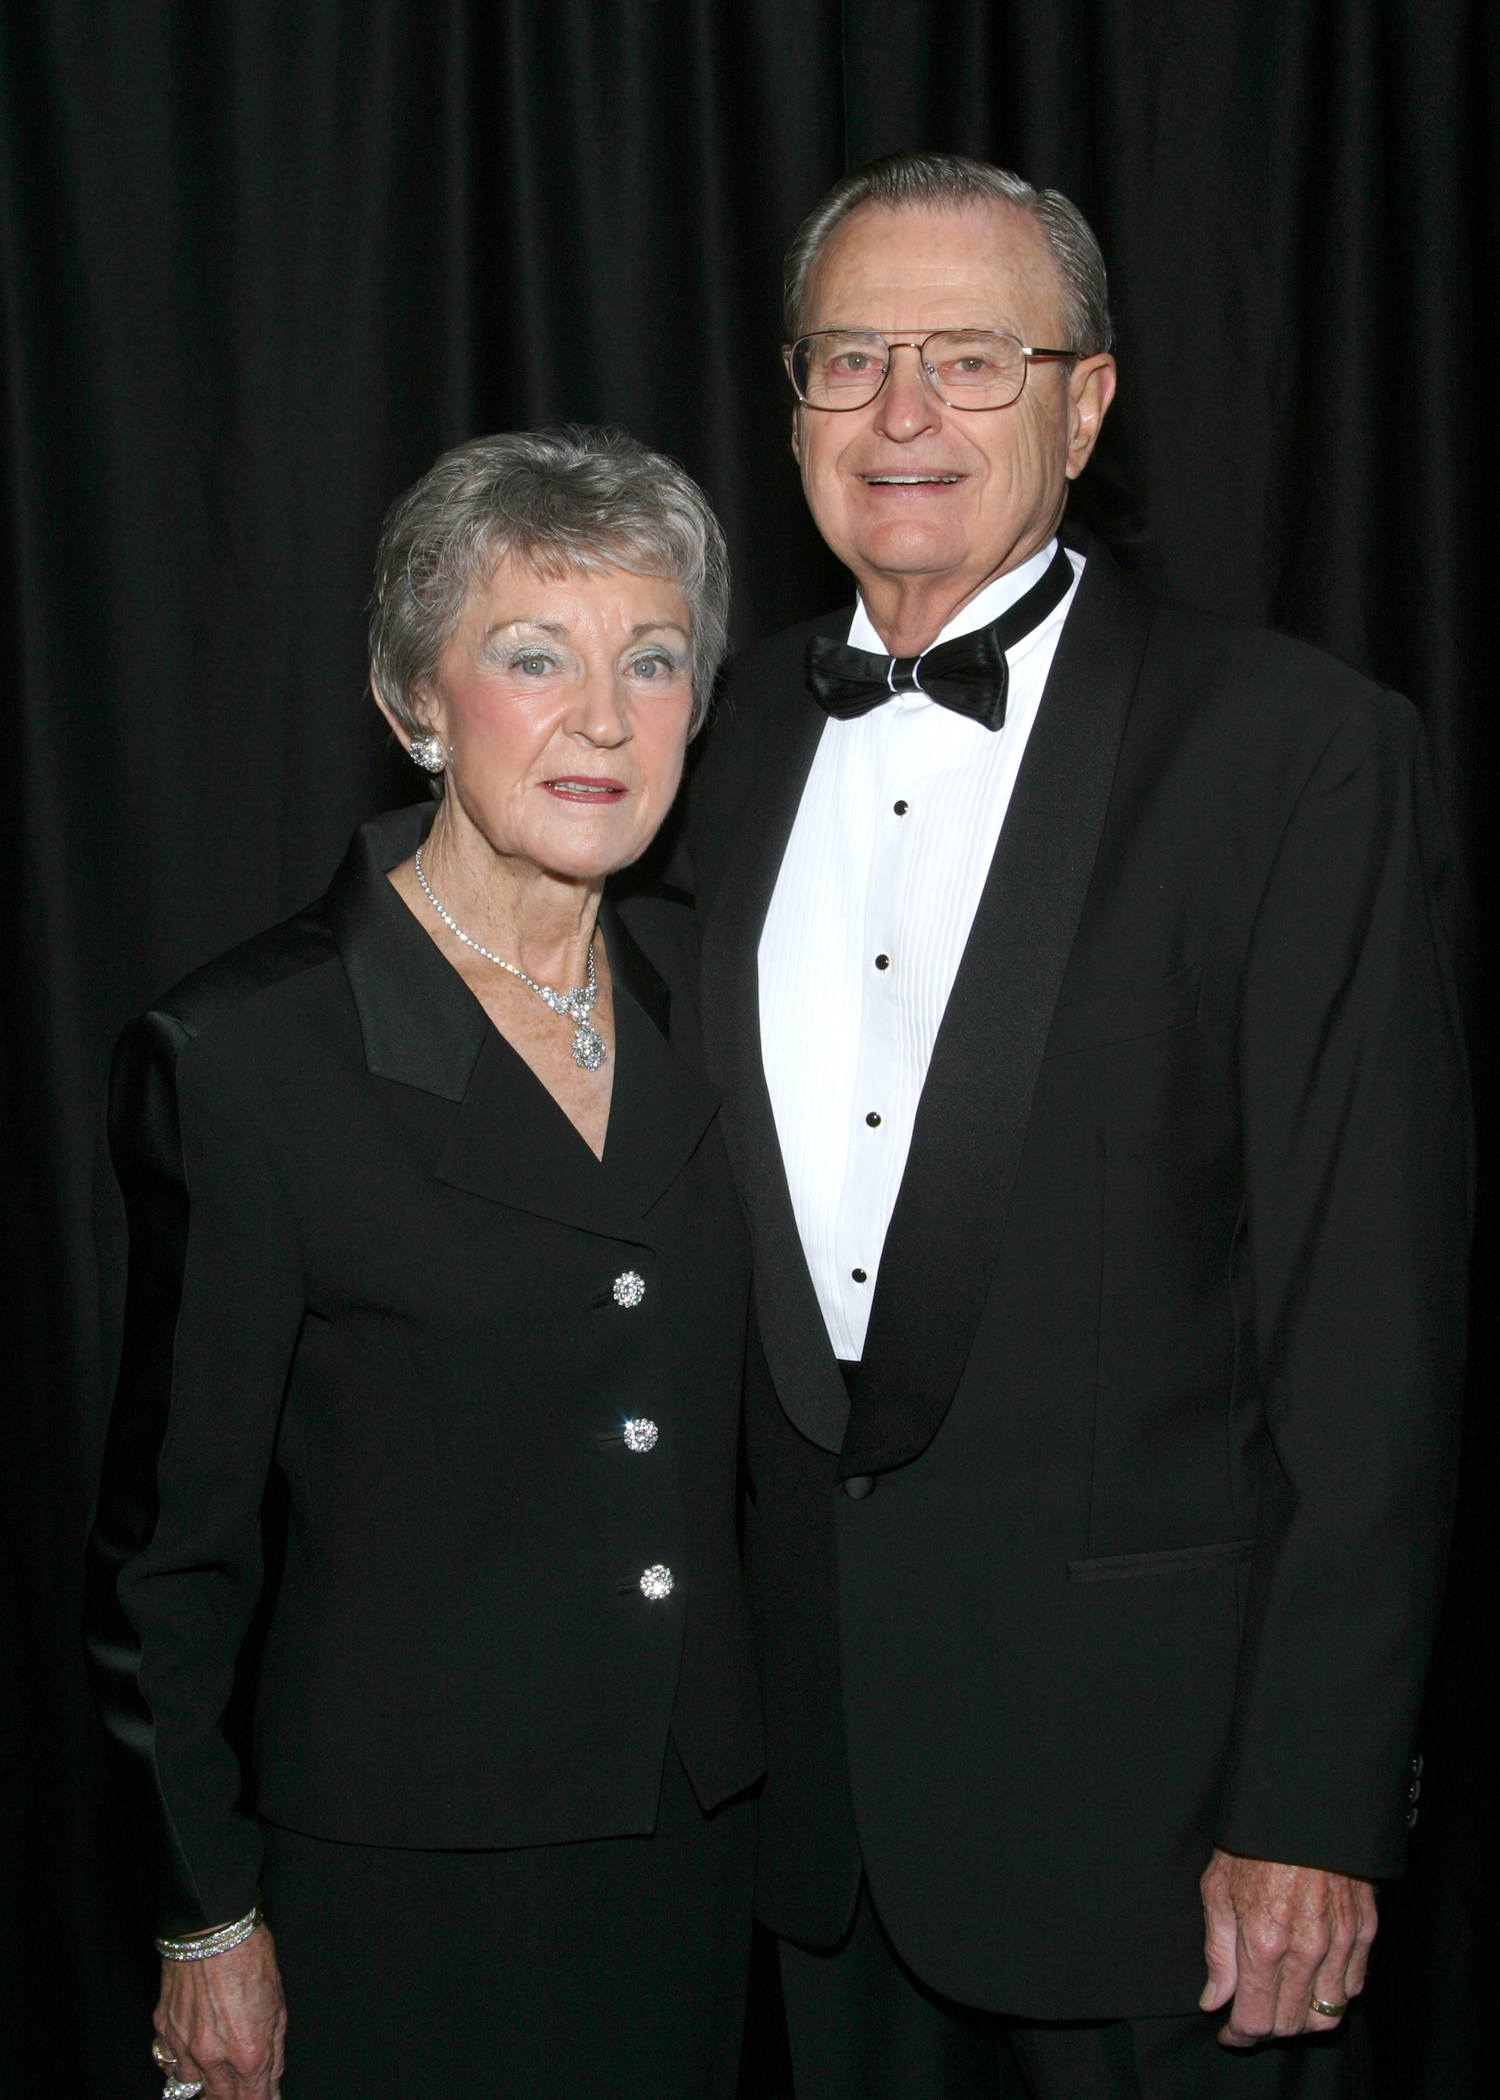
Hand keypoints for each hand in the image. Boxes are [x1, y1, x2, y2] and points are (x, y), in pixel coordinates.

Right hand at [155, 1927, 286, 2097]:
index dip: (261, 2099)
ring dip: (206, 2080)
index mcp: (247, 2052)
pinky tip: (194, 2046)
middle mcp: (213, 2056)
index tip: (263, 2096)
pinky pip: (171, 2059)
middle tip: (242, 2085)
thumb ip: (273, 2051)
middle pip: (221, 2099)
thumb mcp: (278, 2005)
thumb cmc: (250, 1956)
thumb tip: (271, 2079)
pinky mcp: (165, 2028)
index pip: (253, 2099)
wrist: (213, 1928)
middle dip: (234, 2096)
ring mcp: (184, 2045)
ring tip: (218, 2064)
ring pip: (192, 2084)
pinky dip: (183, 2059)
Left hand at [1200, 1849, 1375, 2045]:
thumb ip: (1218, 1950)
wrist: (1301, 1805)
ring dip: (1302, 2020)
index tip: (1229, 2032)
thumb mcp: (1218, 1888)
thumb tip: (1214, 1999)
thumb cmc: (1253, 1841)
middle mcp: (1307, 1951)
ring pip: (1327, 2015)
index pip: (1256, 2019)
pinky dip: (1333, 1996)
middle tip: (1251, 2017)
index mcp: (1265, 1942)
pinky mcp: (1364, 1930)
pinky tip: (1313, 1984)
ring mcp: (1340, 1943)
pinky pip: (1353, 1986)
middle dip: (1267, 2030)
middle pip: (1291, 2024)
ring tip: (1282, 2005)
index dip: (1239, 2035)